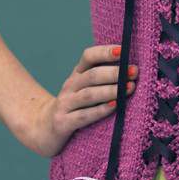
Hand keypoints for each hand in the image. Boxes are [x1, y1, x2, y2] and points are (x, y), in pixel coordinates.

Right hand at [19, 43, 137, 156]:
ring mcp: (65, 104)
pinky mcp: (63, 123)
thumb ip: (103, 78)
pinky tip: (114, 106)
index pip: (89, 56)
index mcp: (77, 74)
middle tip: (134, 71)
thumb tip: (132, 69)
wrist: (44, 128)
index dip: (105, 52)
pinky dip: (100, 110)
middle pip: (92, 75)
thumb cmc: (74, 106)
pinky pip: (83, 116)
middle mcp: (70, 86)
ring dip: (111, 90)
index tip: (124, 51)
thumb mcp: (84, 88)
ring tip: (130, 88)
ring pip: (89, 95)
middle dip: (115, 72)